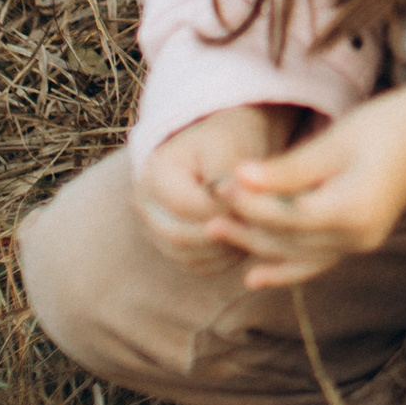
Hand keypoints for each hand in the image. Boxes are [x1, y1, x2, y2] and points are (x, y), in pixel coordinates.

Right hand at [134, 103, 302, 265]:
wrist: (222, 146)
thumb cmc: (229, 139)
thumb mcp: (231, 143)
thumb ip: (228, 172)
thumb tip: (232, 203)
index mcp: (154, 173)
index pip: (187, 206)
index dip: (224, 210)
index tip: (257, 204)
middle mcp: (145, 205)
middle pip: (182, 236)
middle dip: (225, 233)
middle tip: (260, 224)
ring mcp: (154, 229)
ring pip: (189, 256)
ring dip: (226, 249)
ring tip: (256, 228)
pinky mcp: (172, 246)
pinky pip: (198, 265)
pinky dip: (224, 259)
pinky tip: (245, 238)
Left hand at [213, 81, 405, 288]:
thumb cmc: (384, 125)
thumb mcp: (333, 142)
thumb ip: (287, 169)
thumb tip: (238, 179)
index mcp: (350, 210)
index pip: (284, 215)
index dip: (249, 202)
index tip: (219, 185)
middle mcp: (356, 237)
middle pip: (286, 240)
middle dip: (246, 227)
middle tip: (208, 216)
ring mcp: (359, 243)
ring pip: (296, 255)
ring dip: (258, 245)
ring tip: (218, 234)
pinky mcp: (359, 240)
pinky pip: (314, 261)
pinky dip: (285, 267)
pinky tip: (255, 274)